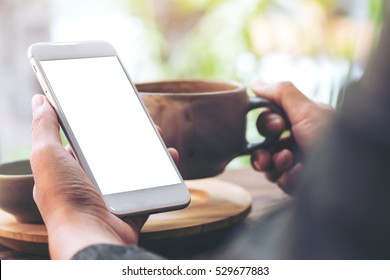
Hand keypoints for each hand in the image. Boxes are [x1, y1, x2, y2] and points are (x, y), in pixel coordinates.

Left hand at [30, 94, 177, 258]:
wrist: (92, 235)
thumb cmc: (65, 198)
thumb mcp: (47, 156)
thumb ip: (43, 128)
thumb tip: (39, 101)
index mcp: (69, 171)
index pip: (84, 144)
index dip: (98, 127)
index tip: (112, 111)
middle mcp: (90, 185)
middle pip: (113, 155)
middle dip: (128, 137)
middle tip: (140, 121)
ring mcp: (112, 198)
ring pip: (135, 170)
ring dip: (148, 151)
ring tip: (157, 135)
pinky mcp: (132, 208)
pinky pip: (151, 187)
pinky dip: (164, 173)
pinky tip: (170, 157)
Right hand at [251, 81, 334, 193]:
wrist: (350, 174)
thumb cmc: (331, 138)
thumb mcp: (308, 111)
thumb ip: (282, 93)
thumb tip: (255, 84)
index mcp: (301, 122)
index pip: (268, 122)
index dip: (266, 124)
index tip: (278, 126)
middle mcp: (298, 142)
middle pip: (263, 146)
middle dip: (264, 152)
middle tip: (273, 155)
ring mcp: (298, 164)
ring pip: (268, 166)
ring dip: (276, 164)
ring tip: (290, 163)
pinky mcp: (299, 183)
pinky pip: (280, 182)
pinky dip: (287, 178)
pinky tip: (300, 174)